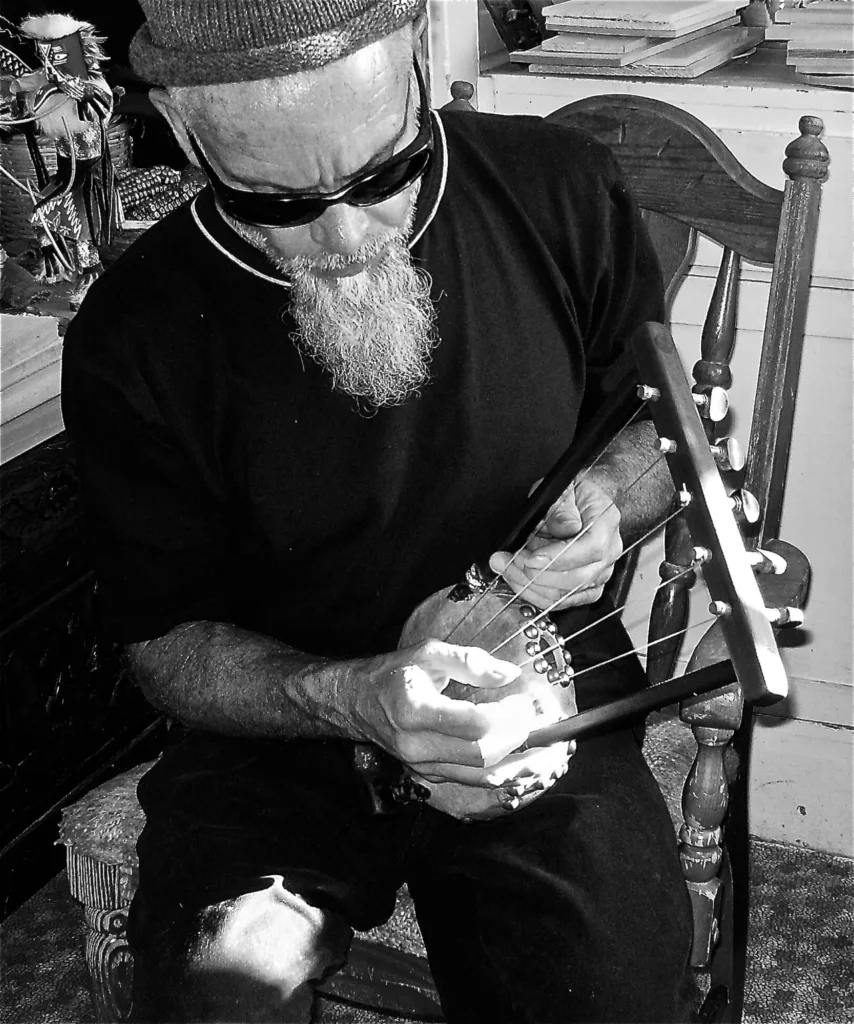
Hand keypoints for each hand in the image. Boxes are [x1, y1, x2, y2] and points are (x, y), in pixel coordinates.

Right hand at [353, 640, 558, 784]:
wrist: (358, 702)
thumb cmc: (394, 673)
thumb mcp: (429, 652)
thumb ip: (470, 661)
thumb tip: (509, 675)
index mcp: (415, 711)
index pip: (473, 723)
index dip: (507, 716)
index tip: (527, 702)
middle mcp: (416, 746)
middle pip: (481, 754)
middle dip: (519, 740)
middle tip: (543, 723)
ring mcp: (420, 766)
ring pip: (479, 776)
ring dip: (517, 765)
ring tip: (547, 752)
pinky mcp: (427, 776)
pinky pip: (470, 781)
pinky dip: (501, 773)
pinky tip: (523, 764)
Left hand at [488, 475, 621, 610]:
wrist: (579, 503)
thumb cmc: (571, 494)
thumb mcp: (563, 488)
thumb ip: (562, 507)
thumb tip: (566, 526)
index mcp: (606, 522)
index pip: (590, 548)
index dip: (558, 558)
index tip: (529, 558)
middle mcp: (609, 551)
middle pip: (577, 578)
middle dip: (535, 574)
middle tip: (506, 561)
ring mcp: (600, 573)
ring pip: (565, 594)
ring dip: (529, 585)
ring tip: (505, 567)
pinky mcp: (587, 588)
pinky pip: (560, 601)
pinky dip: (534, 594)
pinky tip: (517, 580)